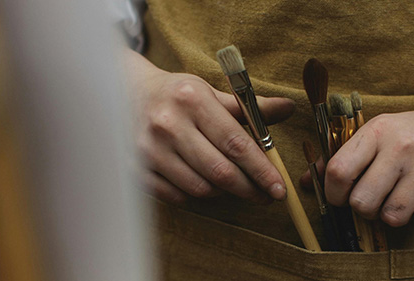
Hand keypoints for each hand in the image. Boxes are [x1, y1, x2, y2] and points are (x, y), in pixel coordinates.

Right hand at [123, 50, 295, 203]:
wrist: (124, 94)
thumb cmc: (176, 95)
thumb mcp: (210, 92)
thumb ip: (250, 106)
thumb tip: (289, 109)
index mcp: (192, 100)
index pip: (236, 143)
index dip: (261, 170)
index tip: (278, 188)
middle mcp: (168, 125)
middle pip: (220, 171)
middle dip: (249, 189)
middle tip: (264, 195)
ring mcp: (148, 150)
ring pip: (200, 188)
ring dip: (222, 191)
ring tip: (231, 182)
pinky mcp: (135, 169)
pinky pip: (176, 196)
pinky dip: (195, 195)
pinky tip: (202, 183)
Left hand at [303, 76, 413, 228]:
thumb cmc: (411, 132)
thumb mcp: (375, 133)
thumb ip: (340, 157)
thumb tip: (306, 182)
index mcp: (377, 132)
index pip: (338, 171)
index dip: (333, 194)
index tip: (340, 197)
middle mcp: (403, 146)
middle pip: (362, 202)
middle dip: (363, 209)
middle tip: (373, 200)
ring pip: (392, 217)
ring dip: (391, 215)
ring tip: (398, 199)